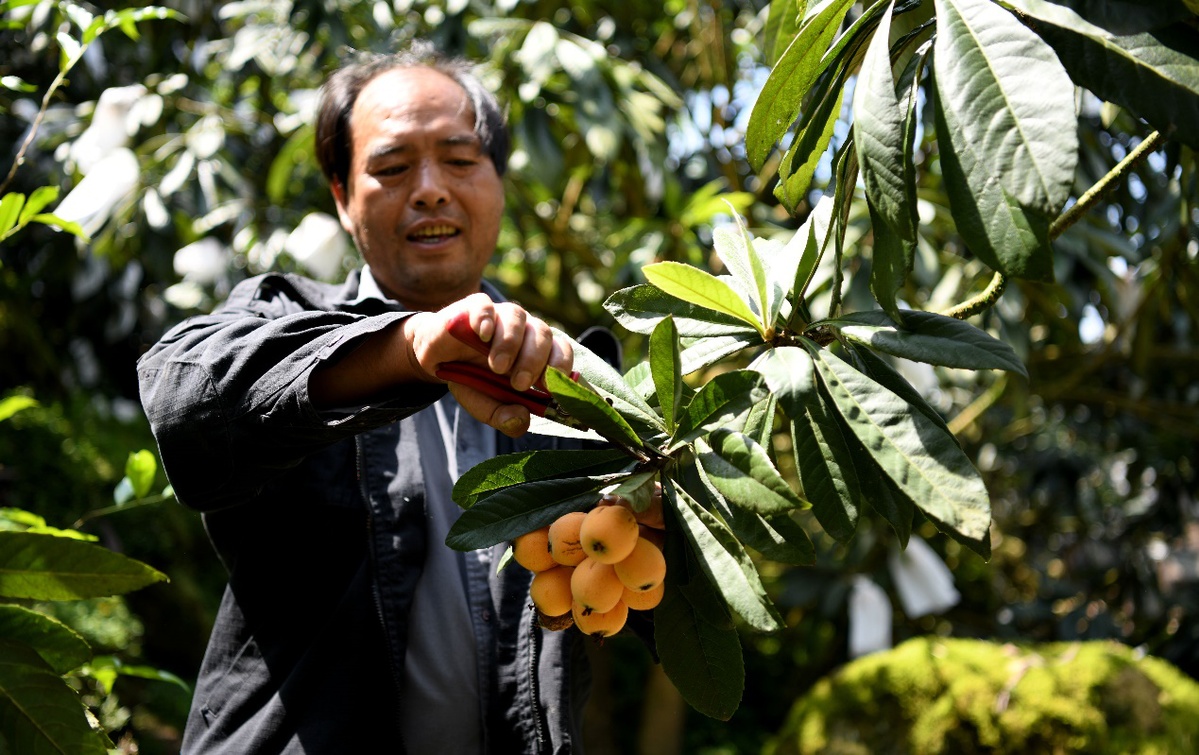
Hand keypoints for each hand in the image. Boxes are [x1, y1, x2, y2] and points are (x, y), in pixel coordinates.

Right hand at [403, 293, 572, 435]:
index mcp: (536, 352)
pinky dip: (486, 318)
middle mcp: (524, 330)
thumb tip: (521, 420)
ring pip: (516, 316)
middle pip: (542, 334)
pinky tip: (484, 335)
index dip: (560, 367)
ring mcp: (500, 315)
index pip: (561, 352)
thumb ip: (504, 416)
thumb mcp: (486, 405)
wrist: (437, 360)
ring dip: (510, 343)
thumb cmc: (471, 379)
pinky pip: (485, 305)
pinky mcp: (474, 306)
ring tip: (497, 367)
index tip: (549, 388)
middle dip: (534, 360)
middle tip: (519, 384)